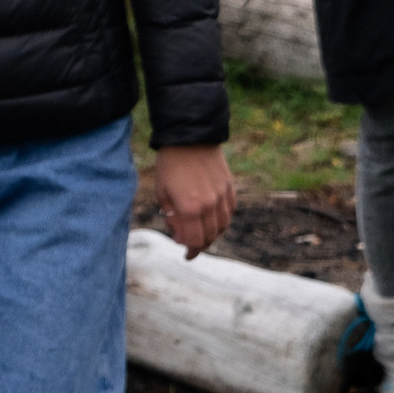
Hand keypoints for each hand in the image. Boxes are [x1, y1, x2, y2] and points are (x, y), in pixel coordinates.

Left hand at [155, 144, 235, 259]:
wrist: (190, 137)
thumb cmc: (170, 165)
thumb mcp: (162, 194)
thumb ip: (172, 219)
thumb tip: (181, 238)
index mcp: (190, 208)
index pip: (195, 241)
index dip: (191, 252)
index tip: (187, 255)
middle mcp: (210, 204)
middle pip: (210, 236)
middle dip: (201, 245)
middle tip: (192, 245)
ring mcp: (222, 195)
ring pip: (223, 225)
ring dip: (214, 233)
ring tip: (203, 232)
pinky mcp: (229, 185)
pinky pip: (230, 209)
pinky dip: (223, 218)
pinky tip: (214, 217)